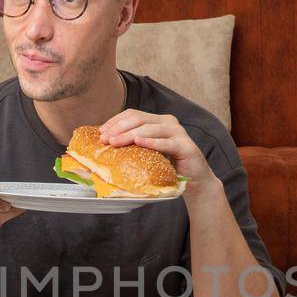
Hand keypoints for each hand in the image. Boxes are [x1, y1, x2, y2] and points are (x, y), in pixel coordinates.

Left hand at [97, 110, 215, 189]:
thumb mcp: (148, 154)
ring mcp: (178, 132)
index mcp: (158, 121)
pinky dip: (151, 142)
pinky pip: (166, 143)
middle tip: (105, 139)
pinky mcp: (185, 146)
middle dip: (119, 128)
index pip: (133, 114)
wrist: (195, 182)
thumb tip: (107, 145)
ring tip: (115, 142)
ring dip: (130, 135)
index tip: (101, 132)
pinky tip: (138, 143)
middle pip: (139, 119)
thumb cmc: (168, 168)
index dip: (116, 121)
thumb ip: (134, 146)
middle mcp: (168, 122)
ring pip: (150, 128)